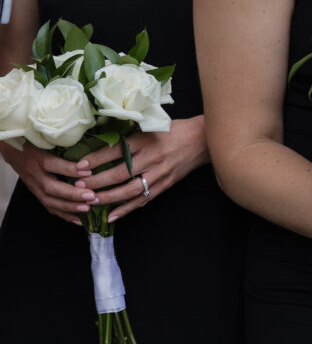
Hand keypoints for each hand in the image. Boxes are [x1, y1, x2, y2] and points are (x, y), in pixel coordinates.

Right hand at [1, 140, 97, 224]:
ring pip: (49, 200)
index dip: (70, 169)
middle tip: (91, 197)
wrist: (10, 145)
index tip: (88, 170)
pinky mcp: (35, 191)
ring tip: (87, 209)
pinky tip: (78, 220)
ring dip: (69, 207)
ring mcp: (33, 184)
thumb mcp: (44, 135)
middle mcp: (34, 172)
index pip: (53, 165)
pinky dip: (63, 214)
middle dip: (72, 194)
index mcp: (37, 156)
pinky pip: (48, 206)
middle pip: (51, 187)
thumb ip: (61, 138)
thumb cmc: (32, 137)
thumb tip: (88, 137)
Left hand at [80, 116, 211, 222]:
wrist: (202, 140)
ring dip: (108, 198)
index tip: (79, 166)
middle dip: (97, 181)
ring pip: (130, 190)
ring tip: (90, 201)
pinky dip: (126, 209)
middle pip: (121, 173)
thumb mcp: (151, 127)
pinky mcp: (165, 185)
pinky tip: (111, 216)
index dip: (96, 159)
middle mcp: (153, 157)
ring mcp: (160, 173)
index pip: (117, 150)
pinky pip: (143, 199)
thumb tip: (101, 143)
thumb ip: (130, 136)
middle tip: (78, 186)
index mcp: (147, 140)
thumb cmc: (174, 130)